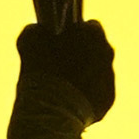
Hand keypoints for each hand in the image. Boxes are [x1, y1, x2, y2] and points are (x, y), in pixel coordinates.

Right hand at [16, 17, 116, 132]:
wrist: (50, 111)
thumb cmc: (39, 70)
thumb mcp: (29, 41)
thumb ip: (37, 30)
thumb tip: (38, 30)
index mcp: (94, 35)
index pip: (91, 27)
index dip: (76, 33)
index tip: (64, 41)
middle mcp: (108, 55)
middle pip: (98, 50)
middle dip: (83, 54)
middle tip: (62, 63)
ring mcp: (109, 79)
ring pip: (99, 72)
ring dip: (86, 75)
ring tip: (63, 85)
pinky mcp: (107, 101)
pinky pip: (98, 94)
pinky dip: (87, 95)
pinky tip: (69, 100)